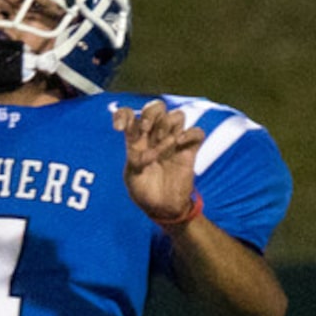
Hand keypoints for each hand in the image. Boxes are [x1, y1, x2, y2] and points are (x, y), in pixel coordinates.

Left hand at [114, 97, 204, 222]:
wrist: (163, 207)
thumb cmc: (144, 192)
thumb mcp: (132, 179)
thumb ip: (136, 162)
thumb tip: (149, 153)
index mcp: (135, 141)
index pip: (128, 115)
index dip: (123, 115)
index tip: (119, 129)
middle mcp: (154, 137)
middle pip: (155, 108)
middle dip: (150, 114)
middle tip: (145, 130)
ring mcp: (173, 141)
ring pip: (177, 115)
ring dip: (168, 124)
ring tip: (164, 143)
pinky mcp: (190, 149)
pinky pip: (196, 131)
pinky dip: (189, 133)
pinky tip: (179, 144)